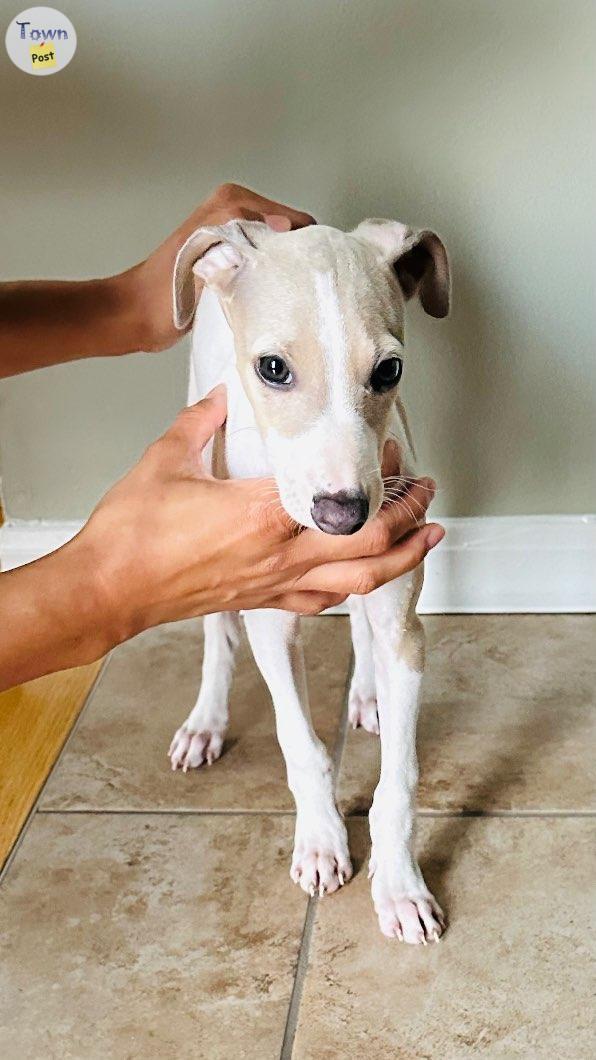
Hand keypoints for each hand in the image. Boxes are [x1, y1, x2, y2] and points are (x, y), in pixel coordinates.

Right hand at [78, 387, 443, 643]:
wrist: (109, 589)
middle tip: (429, 493)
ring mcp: (275, 585)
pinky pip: (322, 602)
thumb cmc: (133, 531)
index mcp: (263, 515)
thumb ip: (203, 419)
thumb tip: (226, 392)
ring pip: (360, 582)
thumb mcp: (166, 458)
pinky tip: (362, 575)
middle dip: (412, 519)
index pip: (345, 498)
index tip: (391, 451)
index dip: (381, 477)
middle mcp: (280, 556)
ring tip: (428, 539)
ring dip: (402, 560)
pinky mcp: (262, 602)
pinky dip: (353, 587)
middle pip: (372, 545)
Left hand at [127, 183, 315, 352]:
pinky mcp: (232, 264)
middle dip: (298, 261)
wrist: (136, 317)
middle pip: (290, 237)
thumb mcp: (202, 248)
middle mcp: (236, 214)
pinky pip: (267, 268)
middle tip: (304, 293)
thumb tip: (283, 224)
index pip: (292, 219)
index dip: (303, 246)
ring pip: (281, 255)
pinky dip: (273, 283)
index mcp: (232, 202)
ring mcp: (236, 240)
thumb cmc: (164, 290)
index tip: (312, 277)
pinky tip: (276, 301)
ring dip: (287, 274)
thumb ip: (237, 227)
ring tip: (292, 299)